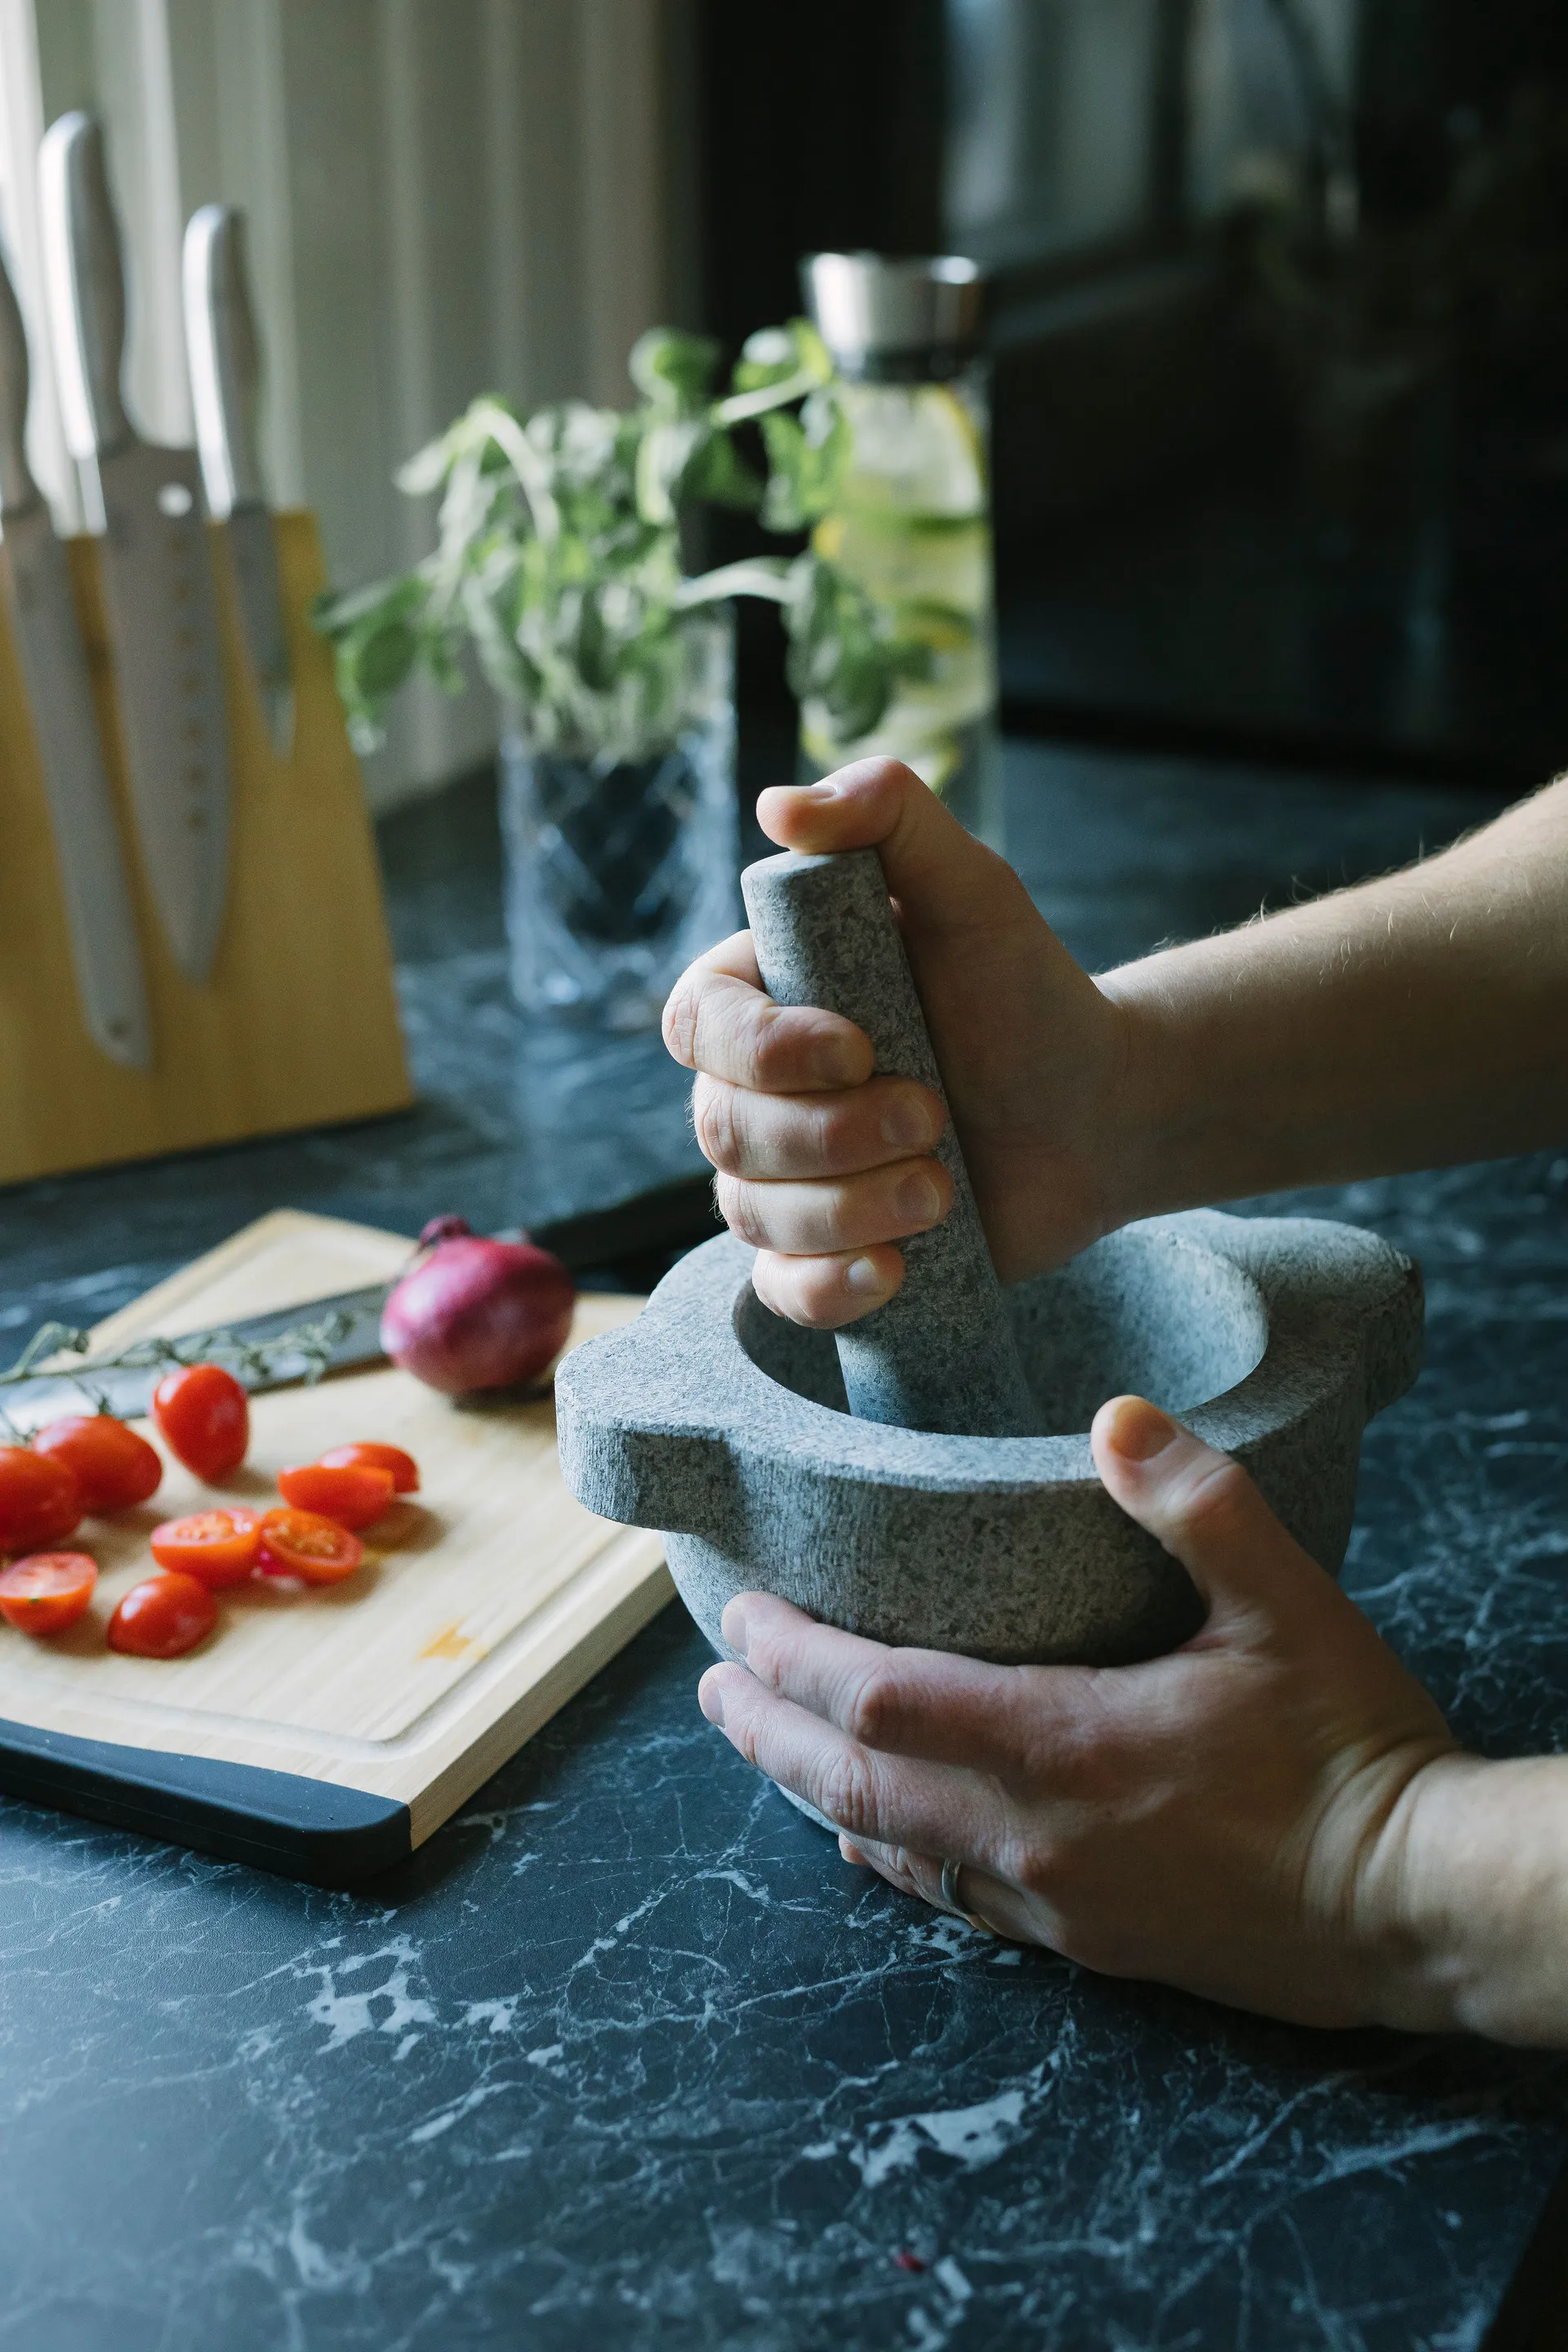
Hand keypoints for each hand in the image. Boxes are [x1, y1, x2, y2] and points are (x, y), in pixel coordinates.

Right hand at [662, 758, 1133, 1328]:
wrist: (1099, 1111)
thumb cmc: (1028, 994)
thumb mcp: (974, 890)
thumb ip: (891, 820)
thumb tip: (780, 804)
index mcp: (768, 999)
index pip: (697, 1023)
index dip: (761, 1049)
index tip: (857, 1045)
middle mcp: (756, 1092)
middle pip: (723, 1129)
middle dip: (831, 1135)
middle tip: (936, 1115)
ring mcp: (784, 1182)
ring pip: (751, 1213)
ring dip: (850, 1208)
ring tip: (943, 1189)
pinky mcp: (824, 1256)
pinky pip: (782, 1292)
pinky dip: (830, 1288)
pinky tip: (893, 1271)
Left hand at [696, 1396, 1463, 2031]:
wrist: (1416, 1907)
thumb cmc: (1354, 1751)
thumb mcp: (1290, 1606)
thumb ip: (1199, 1504)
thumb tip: (1117, 1415)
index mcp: (1065, 1745)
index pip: (880, 1698)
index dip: (792, 1657)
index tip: (741, 1614)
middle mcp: (1035, 1836)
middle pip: (852, 1784)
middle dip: (766, 1732)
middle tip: (710, 1687)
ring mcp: (1055, 1902)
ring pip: (891, 1849)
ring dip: (815, 1790)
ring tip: (766, 1742)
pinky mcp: (1088, 1943)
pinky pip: (952, 1898)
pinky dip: (891, 1850)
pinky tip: (878, 1833)